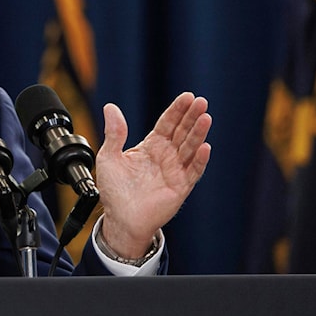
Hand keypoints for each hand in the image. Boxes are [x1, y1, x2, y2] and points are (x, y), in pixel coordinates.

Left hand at [95, 92, 211, 258]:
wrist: (120, 218)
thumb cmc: (115, 190)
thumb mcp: (109, 157)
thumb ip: (114, 133)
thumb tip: (110, 107)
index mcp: (151, 147)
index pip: (167, 124)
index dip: (177, 110)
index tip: (187, 97)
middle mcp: (166, 156)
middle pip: (182, 132)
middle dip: (191, 116)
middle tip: (201, 102)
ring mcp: (175, 171)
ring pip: (190, 148)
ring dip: (198, 133)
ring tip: (205, 118)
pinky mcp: (180, 187)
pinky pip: (193, 172)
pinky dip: (199, 160)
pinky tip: (204, 147)